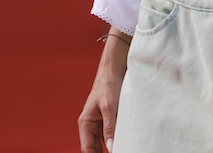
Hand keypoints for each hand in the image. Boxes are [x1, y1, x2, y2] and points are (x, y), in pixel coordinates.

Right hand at [78, 36, 128, 152]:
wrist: (115, 67)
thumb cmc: (107, 83)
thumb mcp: (109, 106)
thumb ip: (109, 128)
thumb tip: (111, 147)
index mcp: (86, 122)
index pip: (87, 149)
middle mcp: (92, 124)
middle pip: (96, 148)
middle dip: (105, 152)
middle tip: (120, 150)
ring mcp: (102, 122)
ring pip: (106, 141)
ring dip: (113, 145)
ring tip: (124, 147)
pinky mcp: (111, 119)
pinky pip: (113, 133)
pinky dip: (119, 137)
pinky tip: (127, 140)